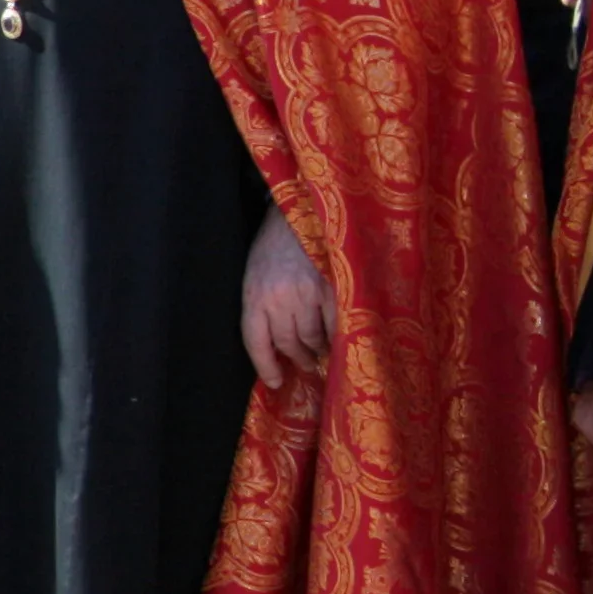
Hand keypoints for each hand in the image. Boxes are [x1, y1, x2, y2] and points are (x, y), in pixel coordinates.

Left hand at [240, 207, 333, 385]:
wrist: (301, 211)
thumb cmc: (276, 245)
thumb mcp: (257, 274)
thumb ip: (264, 306)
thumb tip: (279, 345)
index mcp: (254, 294)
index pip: (255, 341)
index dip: (265, 366)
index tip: (276, 382)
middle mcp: (278, 297)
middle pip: (288, 343)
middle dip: (297, 358)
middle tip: (306, 363)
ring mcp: (306, 293)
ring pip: (312, 337)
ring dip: (318, 348)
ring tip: (321, 348)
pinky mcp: (332, 288)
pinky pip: (335, 325)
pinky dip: (337, 334)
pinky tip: (338, 334)